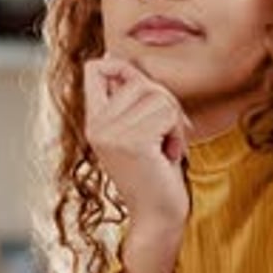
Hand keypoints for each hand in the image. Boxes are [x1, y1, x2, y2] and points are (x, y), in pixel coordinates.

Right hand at [84, 55, 191, 229]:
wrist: (158, 218)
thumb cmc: (155, 175)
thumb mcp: (137, 130)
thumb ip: (128, 99)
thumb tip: (111, 55)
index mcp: (94, 122)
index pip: (94, 69)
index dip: (122, 67)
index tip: (141, 89)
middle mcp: (97, 126)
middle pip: (139, 80)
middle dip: (165, 103)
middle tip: (167, 135)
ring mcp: (111, 133)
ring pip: (157, 95)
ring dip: (174, 121)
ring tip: (167, 148)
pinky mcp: (132, 141)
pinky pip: (167, 113)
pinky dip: (178, 133)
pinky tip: (170, 155)